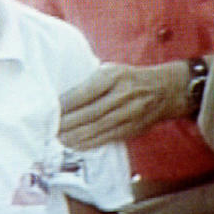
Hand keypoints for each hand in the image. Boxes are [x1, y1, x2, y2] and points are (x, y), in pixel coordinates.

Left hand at [58, 61, 189, 149]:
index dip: (67, 103)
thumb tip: (63, 94)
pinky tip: (74, 144)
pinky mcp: (131, 130)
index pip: (86, 92)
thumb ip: (91, 80)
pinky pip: (107, 138)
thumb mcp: (111, 69)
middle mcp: (122, 96)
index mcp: (114, 77)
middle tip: (49, 127)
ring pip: (97, 129)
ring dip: (74, 136)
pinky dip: (88, 143)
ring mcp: (128, 115)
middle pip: (90, 113)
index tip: (51, 108)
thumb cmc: (129, 78)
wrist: (164, 90)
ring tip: (58, 138)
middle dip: (67, 122)